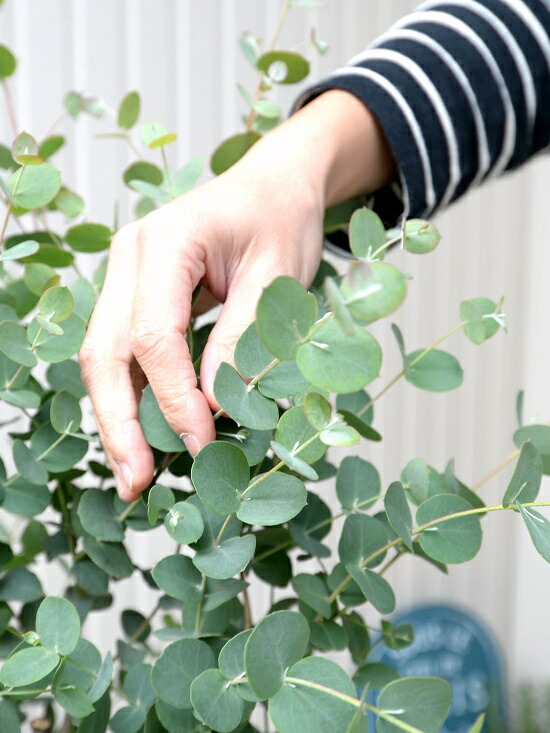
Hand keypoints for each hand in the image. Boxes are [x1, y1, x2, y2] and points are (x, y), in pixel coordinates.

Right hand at [79, 90, 395, 499]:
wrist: (275, 185)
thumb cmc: (281, 220)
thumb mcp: (277, 279)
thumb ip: (240, 340)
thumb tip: (210, 409)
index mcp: (166, 241)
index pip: (154, 335)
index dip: (173, 398)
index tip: (200, 444)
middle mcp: (130, 257)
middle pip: (106, 351)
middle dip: (120, 423)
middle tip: (138, 482)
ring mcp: (125, 276)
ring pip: (104, 358)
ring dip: (116, 419)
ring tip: (134, 476)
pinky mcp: (135, 295)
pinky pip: (123, 353)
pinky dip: (131, 397)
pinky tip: (142, 437)